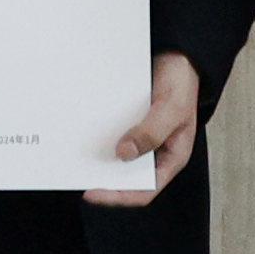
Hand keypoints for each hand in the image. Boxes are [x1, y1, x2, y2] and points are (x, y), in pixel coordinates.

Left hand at [87, 52, 206, 210]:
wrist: (177, 57)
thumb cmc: (181, 84)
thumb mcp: (171, 109)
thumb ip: (151, 132)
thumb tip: (123, 154)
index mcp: (171, 157)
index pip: (145, 190)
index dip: (118, 196)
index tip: (92, 193)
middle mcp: (154, 152)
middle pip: (127, 176)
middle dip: (103, 178)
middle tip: (75, 174)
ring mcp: (141, 138)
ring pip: (117, 157)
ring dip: (98, 158)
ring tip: (73, 157)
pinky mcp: (130, 124)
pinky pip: (112, 135)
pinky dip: (98, 137)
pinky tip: (81, 132)